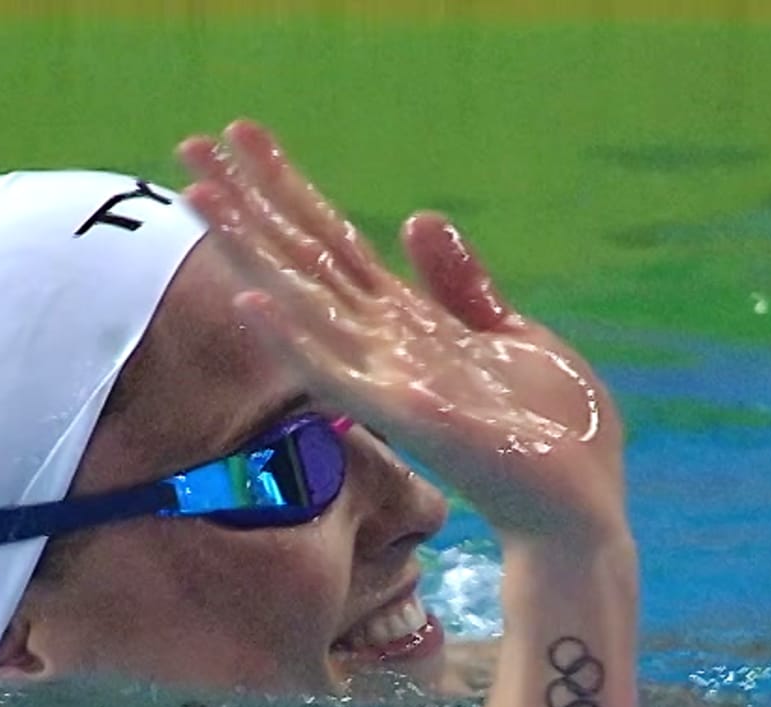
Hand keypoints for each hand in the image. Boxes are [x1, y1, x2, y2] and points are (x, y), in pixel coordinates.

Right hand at [177, 119, 627, 545]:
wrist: (580, 509)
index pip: (332, 242)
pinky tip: (251, 300)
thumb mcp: (514, 337)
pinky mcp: (404, 415)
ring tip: (198, 199)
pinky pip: (335, 373)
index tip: (244, 133)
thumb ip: (461, 286)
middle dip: (248, 202)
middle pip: (301, 260)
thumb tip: (416, 217)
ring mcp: (386, 381)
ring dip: (248, 253)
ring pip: (300, 303)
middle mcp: (383, 347)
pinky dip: (291, 338)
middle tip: (190, 145)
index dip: (288, 186)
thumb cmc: (552, 435)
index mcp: (409, 324)